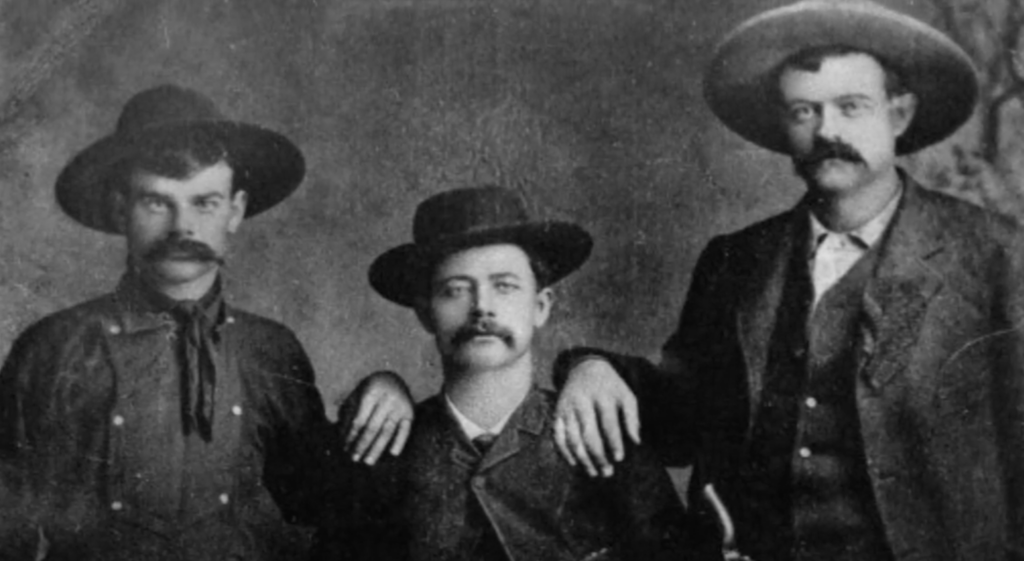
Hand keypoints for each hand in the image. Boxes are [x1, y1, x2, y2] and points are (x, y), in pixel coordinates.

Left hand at [338, 370, 413, 464]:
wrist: (393, 378)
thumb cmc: (369, 390)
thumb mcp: (357, 394)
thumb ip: (349, 412)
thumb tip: (341, 436)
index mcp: (371, 392)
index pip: (360, 419)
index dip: (351, 435)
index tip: (345, 447)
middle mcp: (387, 398)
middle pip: (373, 427)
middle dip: (362, 444)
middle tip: (354, 458)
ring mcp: (400, 405)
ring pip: (387, 431)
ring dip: (377, 448)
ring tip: (368, 461)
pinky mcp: (410, 412)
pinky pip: (405, 429)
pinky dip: (400, 441)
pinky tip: (393, 453)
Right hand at [553, 358, 638, 477]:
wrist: (585, 368)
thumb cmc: (610, 387)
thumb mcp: (626, 395)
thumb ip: (632, 417)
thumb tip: (636, 441)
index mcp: (602, 396)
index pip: (608, 423)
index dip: (614, 442)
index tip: (620, 458)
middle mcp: (582, 401)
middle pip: (588, 434)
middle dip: (598, 456)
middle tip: (607, 472)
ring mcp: (567, 407)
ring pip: (572, 438)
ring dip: (582, 459)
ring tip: (593, 472)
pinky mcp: (557, 413)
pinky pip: (558, 436)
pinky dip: (564, 451)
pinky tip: (574, 463)